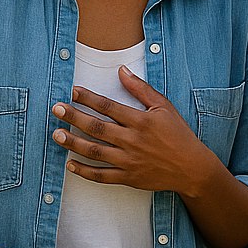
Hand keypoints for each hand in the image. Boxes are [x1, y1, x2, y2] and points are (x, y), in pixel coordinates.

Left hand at [51, 65, 209, 195]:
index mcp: (140, 121)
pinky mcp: (128, 177)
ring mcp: (128, 160)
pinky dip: (85, 172)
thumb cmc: (178, 133)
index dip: (88, 98)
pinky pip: (102, 175)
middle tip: (56, 109)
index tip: (72, 91)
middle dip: (73, 117)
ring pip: (94, 151)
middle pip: (96, 127)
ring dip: (73, 143)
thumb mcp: (163, 106)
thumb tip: (121, 70)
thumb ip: (141, 88)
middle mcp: (132, 140)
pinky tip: (70, 165)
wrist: (192, 168)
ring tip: (57, 135)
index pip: (108, 106)